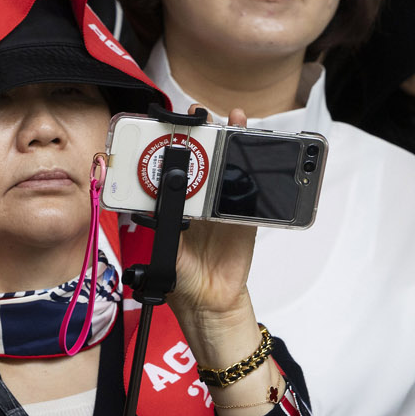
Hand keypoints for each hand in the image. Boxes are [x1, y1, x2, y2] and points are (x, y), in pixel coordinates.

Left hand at [168, 109, 259, 338]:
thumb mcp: (166, 249)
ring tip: (234, 119)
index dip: (172, 145)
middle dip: (204, 133)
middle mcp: (198, 200)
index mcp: (175, 205)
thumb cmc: (181, 276)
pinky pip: (251, 189)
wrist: (210, 302)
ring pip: (228, 167)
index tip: (169, 124)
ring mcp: (222, 206)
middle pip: (202, 159)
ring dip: (232, 141)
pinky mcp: (245, 217)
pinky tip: (253, 149)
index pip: (172, 168)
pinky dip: (255, 169)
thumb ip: (166, 225)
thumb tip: (159, 203)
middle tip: (201, 113)